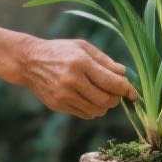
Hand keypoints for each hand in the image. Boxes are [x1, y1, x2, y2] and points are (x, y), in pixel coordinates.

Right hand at [20, 38, 136, 118]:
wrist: (29, 61)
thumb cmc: (60, 51)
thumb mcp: (83, 47)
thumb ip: (105, 61)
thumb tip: (125, 74)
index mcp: (81, 63)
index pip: (112, 83)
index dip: (127, 89)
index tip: (132, 92)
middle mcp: (72, 80)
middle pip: (107, 100)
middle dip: (117, 99)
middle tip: (116, 93)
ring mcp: (63, 95)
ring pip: (97, 110)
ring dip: (105, 106)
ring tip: (102, 95)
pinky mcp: (58, 105)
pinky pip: (85, 114)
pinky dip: (92, 109)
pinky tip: (88, 98)